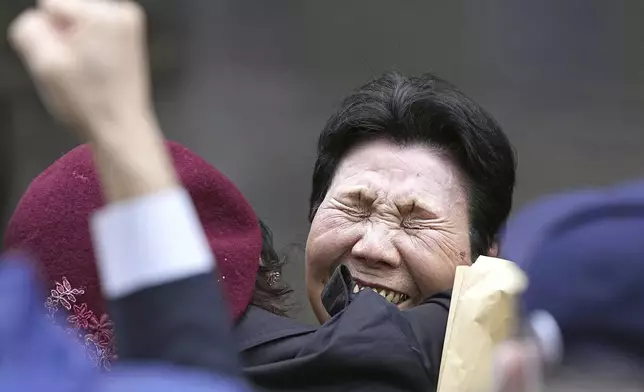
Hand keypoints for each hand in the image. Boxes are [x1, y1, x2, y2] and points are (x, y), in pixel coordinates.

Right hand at [8, 0, 150, 141]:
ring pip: (79, 23)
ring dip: (76, 45)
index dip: (48, 36)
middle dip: (63, 38)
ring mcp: (129, 25)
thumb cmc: (88, 103)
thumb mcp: (45, 64)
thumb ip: (29, 28)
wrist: (120, 127)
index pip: (49, 6)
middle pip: (67, 11)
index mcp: (104, 15)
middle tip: (77, 69)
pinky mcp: (130, 38)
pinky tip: (96, 70)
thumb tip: (39, 19)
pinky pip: (94, 34)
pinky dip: (90, 49)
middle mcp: (123, 13)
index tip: (65, 60)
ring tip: (88, 72)